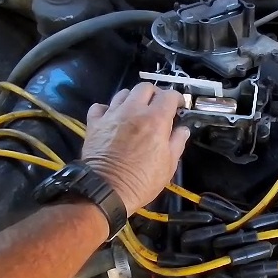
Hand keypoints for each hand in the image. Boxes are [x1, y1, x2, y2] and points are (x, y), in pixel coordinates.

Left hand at [81, 83, 189, 214]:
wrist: (106, 190)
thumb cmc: (142, 180)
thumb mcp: (169, 165)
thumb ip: (177, 143)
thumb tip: (182, 129)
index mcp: (155, 119)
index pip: (169, 96)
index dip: (177, 98)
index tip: (179, 106)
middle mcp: (133, 111)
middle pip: (145, 87)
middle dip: (154, 93)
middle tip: (158, 106)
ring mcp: (112, 115)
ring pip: (123, 93)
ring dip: (132, 99)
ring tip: (135, 111)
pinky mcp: (95, 123)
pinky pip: (100, 107)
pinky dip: (108, 109)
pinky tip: (112, 118)